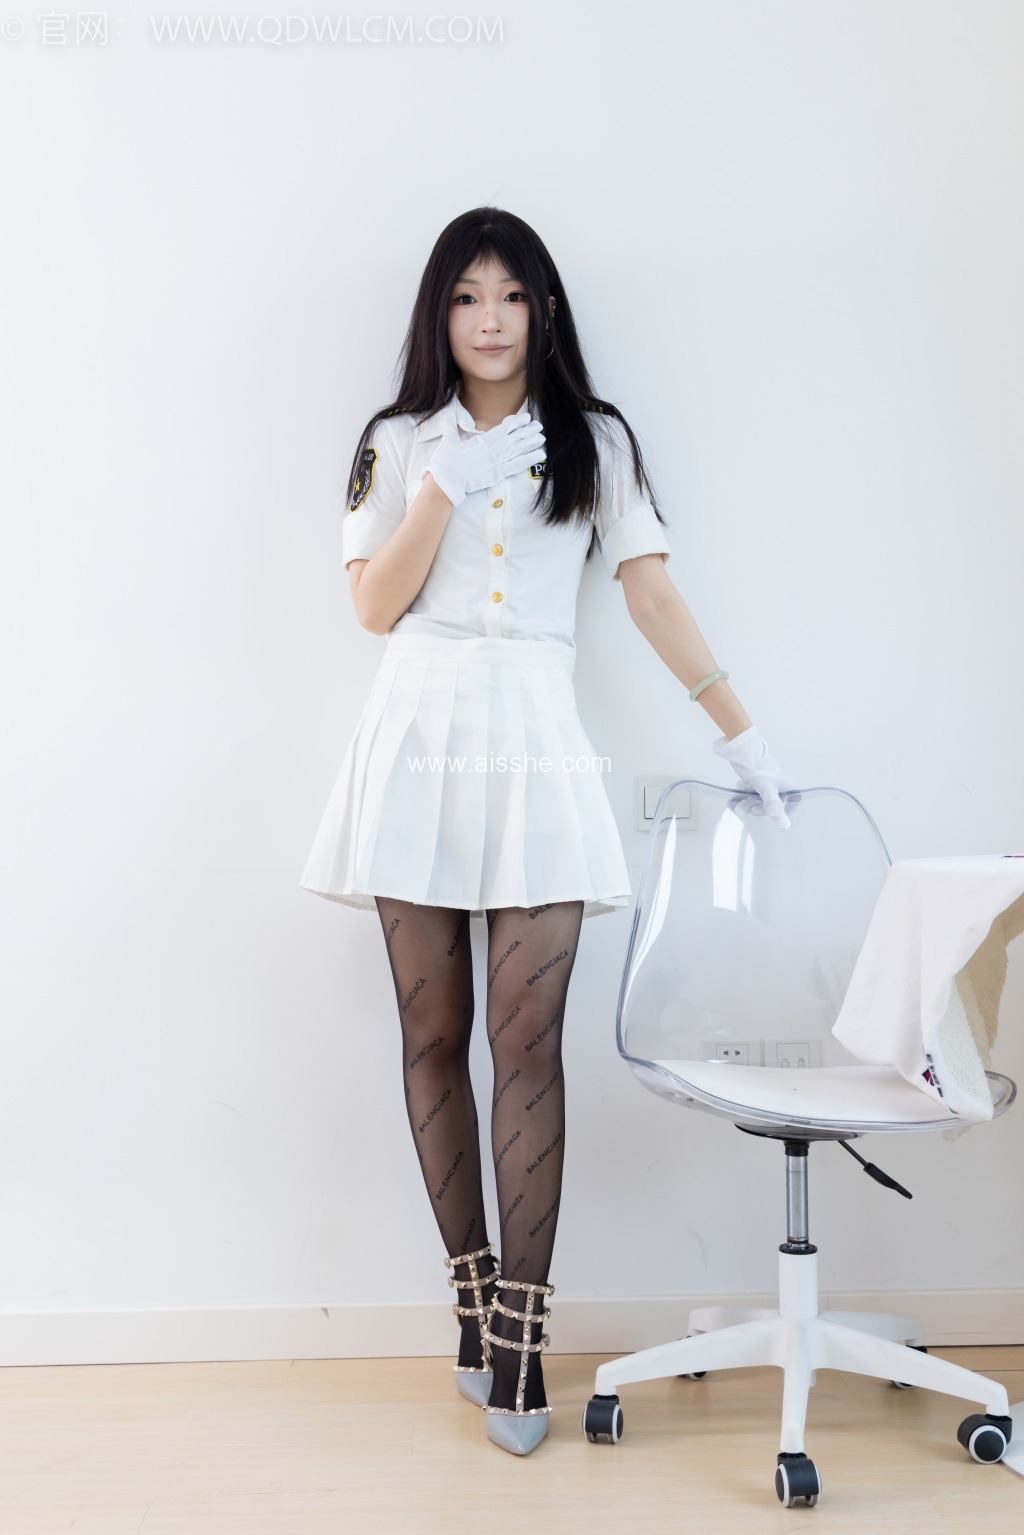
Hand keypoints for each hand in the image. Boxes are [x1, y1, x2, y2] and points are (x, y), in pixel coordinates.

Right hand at [425, 411, 545, 508]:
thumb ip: (450, 427)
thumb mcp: (447, 441)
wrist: (446, 480)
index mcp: (482, 440)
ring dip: (531, 443)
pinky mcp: (498, 475)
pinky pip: (517, 466)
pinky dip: (529, 459)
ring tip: (542, 437)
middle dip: (528, 431)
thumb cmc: (445, 462)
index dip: (516, 422)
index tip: (526, 417)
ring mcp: (496, 462)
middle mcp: (492, 449)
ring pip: (518, 450)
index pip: (504, 428)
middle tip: (539, 425)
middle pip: (514, 438)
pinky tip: (540, 455)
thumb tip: (447, 414)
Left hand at [710, 725, 800, 828]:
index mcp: (786, 786)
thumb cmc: (760, 768)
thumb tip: (785, 826)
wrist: (741, 752)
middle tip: (749, 809)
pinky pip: (746, 797)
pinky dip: (738, 799)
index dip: (790, 811)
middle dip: (757, 809)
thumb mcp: (768, 788)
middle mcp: (776, 786)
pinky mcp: (750, 784)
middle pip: (770, 805)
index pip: (794, 800)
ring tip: (735, 805)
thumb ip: (774, 806)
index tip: (783, 820)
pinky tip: (732, 799)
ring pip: (755, 802)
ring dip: (744, 805)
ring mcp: (762, 786)